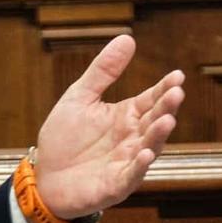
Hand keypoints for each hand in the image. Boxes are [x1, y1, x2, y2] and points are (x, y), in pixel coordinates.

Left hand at [32, 35, 184, 218]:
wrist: (44, 177)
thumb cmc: (64, 138)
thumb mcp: (80, 97)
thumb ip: (103, 71)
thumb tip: (127, 38)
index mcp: (126, 116)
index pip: (151, 99)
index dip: (164, 88)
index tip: (177, 75)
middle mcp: (132, 138)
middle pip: (154, 121)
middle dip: (166, 107)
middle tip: (176, 92)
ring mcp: (126, 162)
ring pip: (149, 147)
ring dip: (158, 135)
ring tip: (167, 120)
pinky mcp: (115, 184)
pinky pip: (131, 175)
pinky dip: (139, 166)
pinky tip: (144, 154)